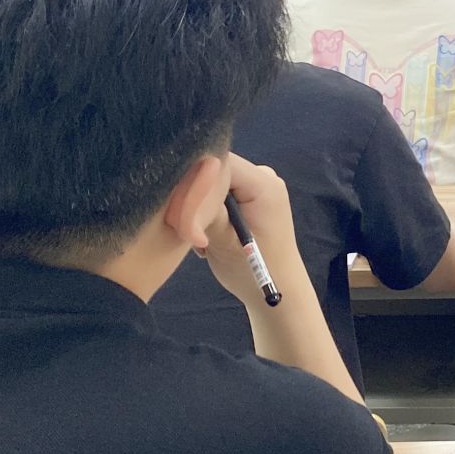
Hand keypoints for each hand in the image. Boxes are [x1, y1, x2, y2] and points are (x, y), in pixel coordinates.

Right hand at [195, 155, 302, 307]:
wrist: (277, 291)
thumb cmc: (255, 272)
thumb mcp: (226, 243)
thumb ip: (207, 212)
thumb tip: (187, 186)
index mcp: (264, 183)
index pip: (218, 162)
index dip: (193, 181)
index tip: (177, 210)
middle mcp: (263, 176)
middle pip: (214, 169)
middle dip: (194, 196)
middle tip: (184, 230)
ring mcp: (257, 184)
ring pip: (212, 181)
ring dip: (199, 207)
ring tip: (200, 240)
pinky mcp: (248, 195)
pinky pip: (218, 190)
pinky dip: (207, 211)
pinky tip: (208, 237)